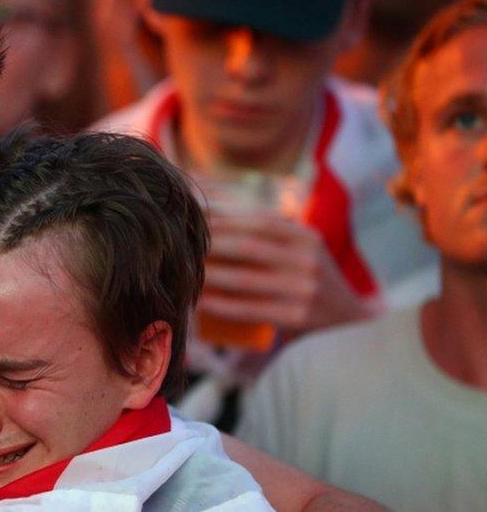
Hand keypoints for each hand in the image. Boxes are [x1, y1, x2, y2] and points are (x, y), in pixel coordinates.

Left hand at [198, 212, 375, 333]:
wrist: (346, 320)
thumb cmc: (306, 277)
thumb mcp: (300, 248)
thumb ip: (270, 230)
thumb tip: (213, 209)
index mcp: (306, 237)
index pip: (259, 221)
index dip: (224, 219)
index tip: (195, 220)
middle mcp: (308, 259)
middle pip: (248, 247)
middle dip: (211, 245)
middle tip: (182, 245)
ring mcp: (305, 289)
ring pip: (245, 279)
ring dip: (210, 275)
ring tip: (185, 271)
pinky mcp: (297, 317)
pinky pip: (251, 309)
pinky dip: (222, 305)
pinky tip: (200, 301)